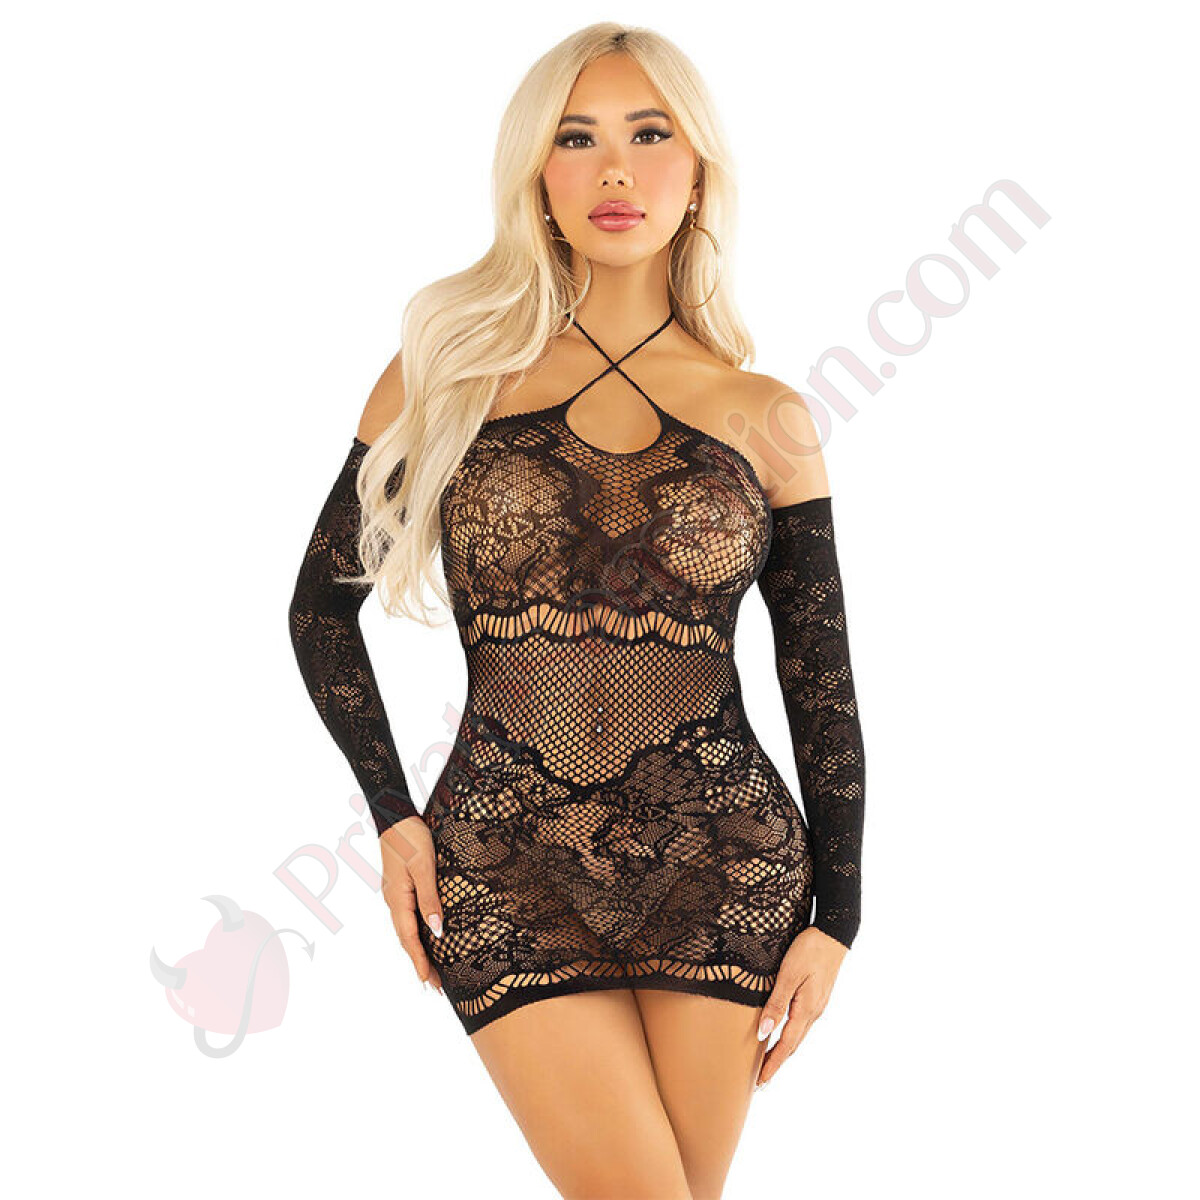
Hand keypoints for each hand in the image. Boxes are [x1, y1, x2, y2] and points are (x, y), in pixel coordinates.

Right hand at [379, 816, 443, 993]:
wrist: (396, 816)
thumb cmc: (412, 838)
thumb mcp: (425, 867)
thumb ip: (430, 899)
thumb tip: (437, 931)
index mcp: (397, 899)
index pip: (409, 938)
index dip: (420, 961)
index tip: (428, 983)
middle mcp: (393, 901)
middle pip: (406, 939)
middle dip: (421, 962)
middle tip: (435, 986)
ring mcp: (395, 894)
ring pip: (406, 929)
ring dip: (418, 950)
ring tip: (433, 968)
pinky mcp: (399, 887)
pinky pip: (407, 917)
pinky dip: (416, 933)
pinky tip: (425, 935)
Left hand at [754, 926, 847, 1087]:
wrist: (834, 933)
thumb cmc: (809, 950)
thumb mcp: (788, 975)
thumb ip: (775, 1004)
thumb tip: (763, 1033)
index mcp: (806, 1010)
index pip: (786, 1045)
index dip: (772, 1064)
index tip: (760, 1082)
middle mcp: (814, 1012)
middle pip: (793, 1044)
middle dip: (776, 1062)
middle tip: (760, 1080)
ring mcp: (817, 1005)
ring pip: (798, 1035)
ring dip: (783, 1050)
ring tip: (768, 1061)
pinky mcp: (817, 996)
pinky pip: (801, 1023)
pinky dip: (790, 1035)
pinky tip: (783, 1033)